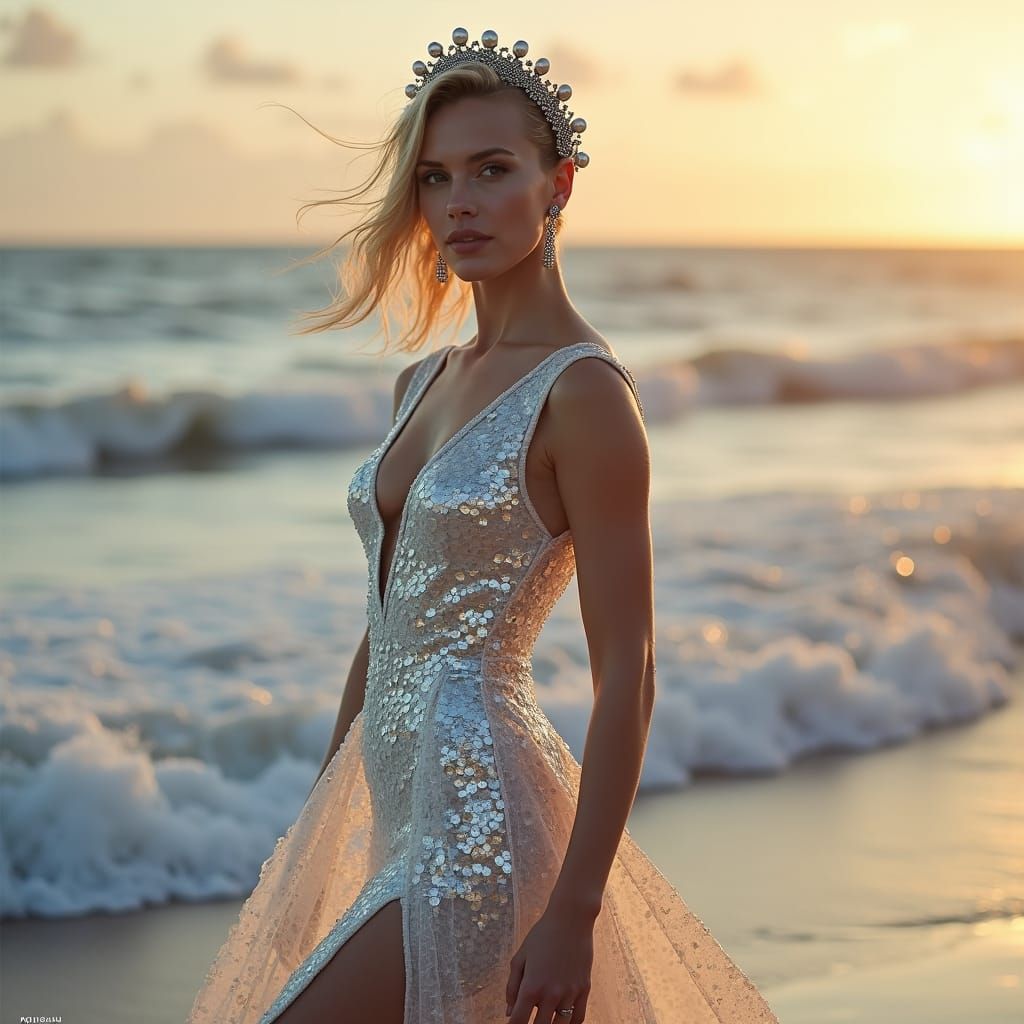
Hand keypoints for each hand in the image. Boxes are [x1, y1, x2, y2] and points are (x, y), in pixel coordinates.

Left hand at [505, 907, 593, 1023]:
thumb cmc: (542, 935)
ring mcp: (570, 993)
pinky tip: (561, 1020)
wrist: (571, 918)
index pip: (518, 1021)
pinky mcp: (584, 989)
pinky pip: (578, 1018)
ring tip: (544, 1019)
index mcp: (531, 986)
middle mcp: (551, 994)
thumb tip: (509, 1012)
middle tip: (528, 1020)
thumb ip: (512, 986)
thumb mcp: (520, 957)